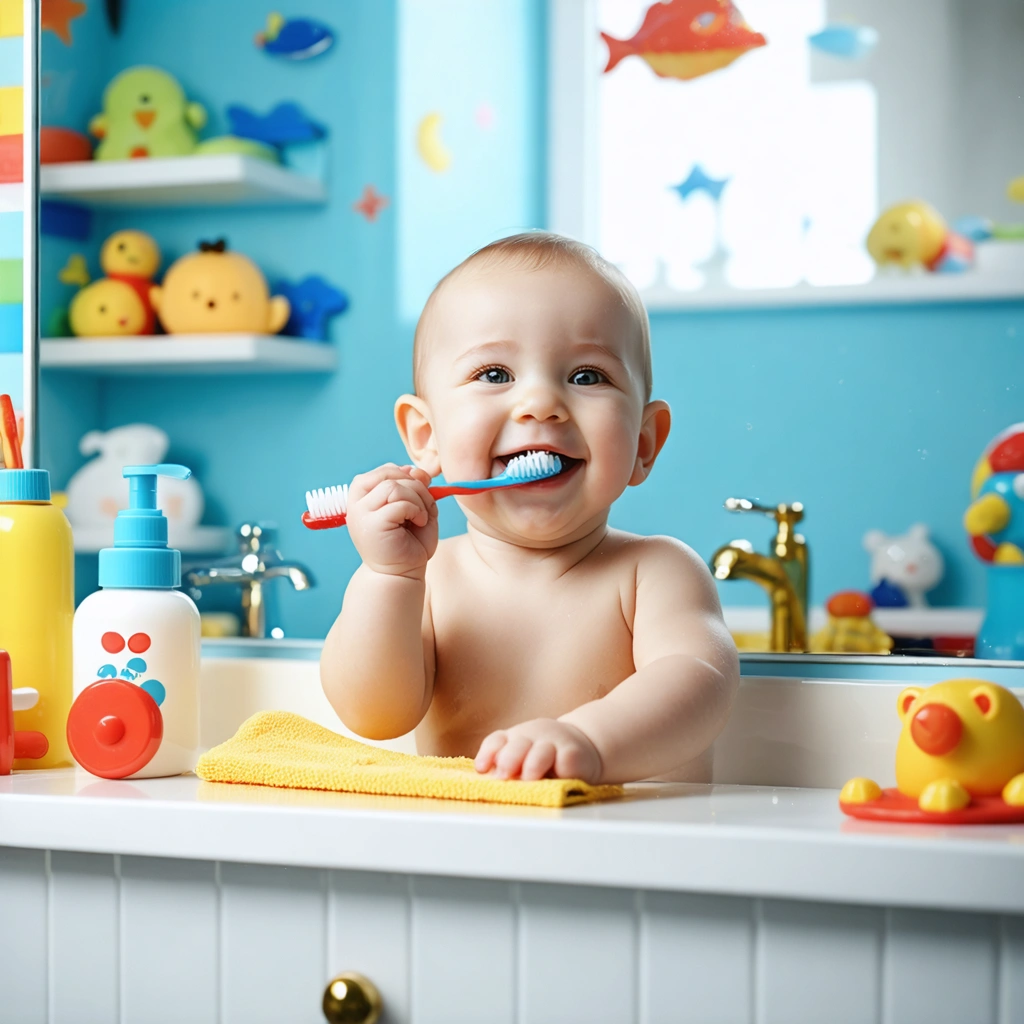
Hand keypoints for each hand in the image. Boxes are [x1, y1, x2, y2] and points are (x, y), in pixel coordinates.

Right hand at [345, 464, 437, 577]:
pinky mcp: (371, 525)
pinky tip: (419, 522)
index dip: (407, 474)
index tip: (422, 487)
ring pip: (393, 487)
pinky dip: (416, 510)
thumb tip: (416, 470)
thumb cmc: (409, 543)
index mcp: (365, 496)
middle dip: (414, 485)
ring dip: (417, 499)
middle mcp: (358, 502)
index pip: (384, 470)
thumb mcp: (417, 508)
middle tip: (425, 504)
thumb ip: (416, 487)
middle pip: (387, 474)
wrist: (402, 574)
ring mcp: (361, 513)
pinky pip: (398, 504)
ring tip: (421, 516)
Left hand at [474, 719, 601, 782]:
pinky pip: (566, 760)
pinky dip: (560, 770)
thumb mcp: (523, 758)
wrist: (584, 745)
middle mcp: (532, 736)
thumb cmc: (546, 758)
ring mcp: (554, 742)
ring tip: (529, 779)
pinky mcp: (574, 753)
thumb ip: (507, 769)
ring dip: (532, 766)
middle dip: (509, 759)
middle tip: (504, 776)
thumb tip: (493, 782)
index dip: (488, 754)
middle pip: (517, 744)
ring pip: (541, 751)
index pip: (496, 741)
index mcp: (515, 738)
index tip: (481, 768)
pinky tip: (558, 777)